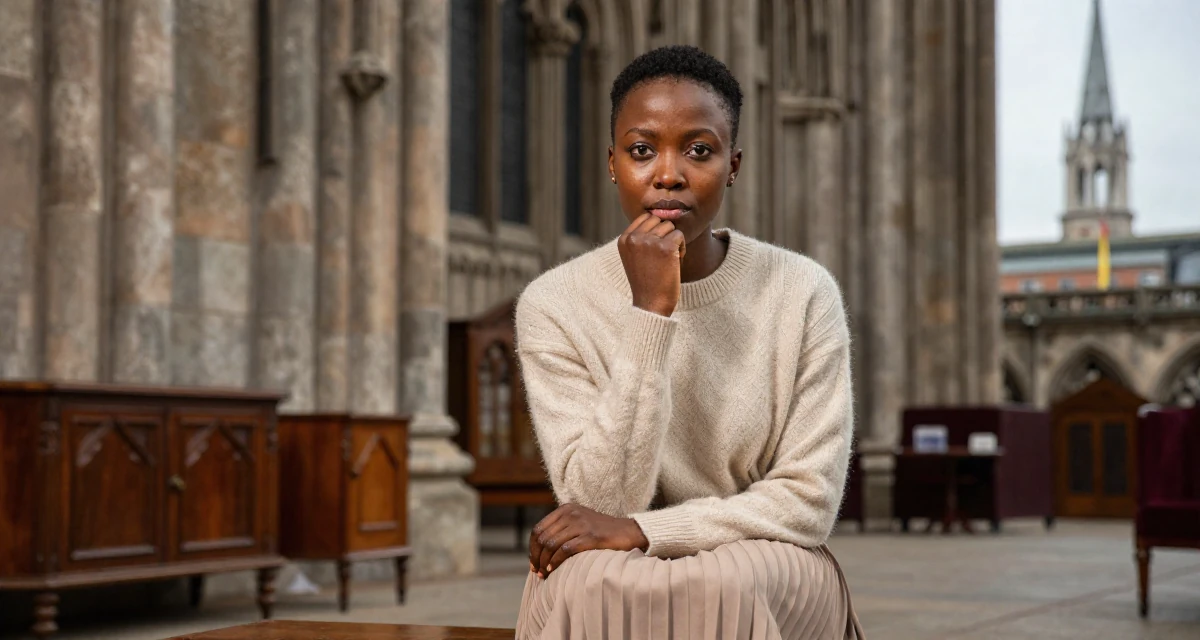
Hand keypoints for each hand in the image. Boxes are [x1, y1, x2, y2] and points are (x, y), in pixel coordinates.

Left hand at [528, 504, 648, 577]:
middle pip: (542, 538)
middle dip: (536, 557)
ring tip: (544, 574)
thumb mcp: (579, 523)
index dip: (532, 548)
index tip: (533, 563)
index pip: (538, 529)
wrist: (629, 531)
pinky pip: (565, 550)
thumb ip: (561, 530)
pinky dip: (555, 562)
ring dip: (544, 562)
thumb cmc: (602, 532)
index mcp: (565, 509)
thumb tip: (538, 550)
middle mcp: (571, 514)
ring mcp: (581, 524)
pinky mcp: (591, 536)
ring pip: (551, 545)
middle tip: (537, 572)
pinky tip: (553, 570)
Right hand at [618, 214, 685, 316]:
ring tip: (669, 260)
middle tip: (664, 255)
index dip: (655, 231)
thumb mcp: (634, 257)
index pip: (645, 217)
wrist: (651, 304)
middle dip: (665, 234)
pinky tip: (676, 262)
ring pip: (670, 226)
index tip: (655, 249)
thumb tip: (658, 215)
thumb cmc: (646, 282)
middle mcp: (634, 238)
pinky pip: (680, 235)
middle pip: (658, 220)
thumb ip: (640, 237)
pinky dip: (682, 248)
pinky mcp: (666, 247)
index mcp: (624, 239)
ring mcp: (649, 241)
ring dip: (674, 241)